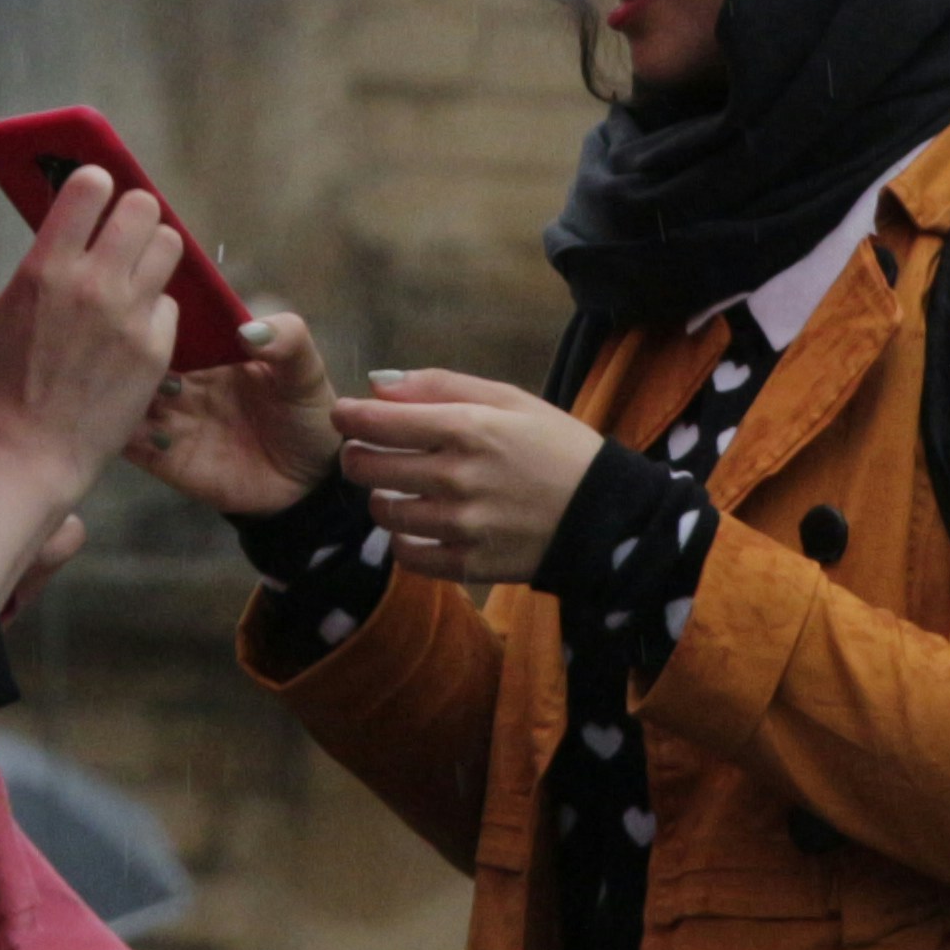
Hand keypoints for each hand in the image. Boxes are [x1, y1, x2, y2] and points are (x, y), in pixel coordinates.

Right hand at [0, 178, 183, 602]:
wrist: (30, 459)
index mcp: (44, 269)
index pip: (93, 186)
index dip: (94, 181)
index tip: (88, 194)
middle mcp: (93, 286)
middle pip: (143, 205)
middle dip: (130, 210)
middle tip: (116, 229)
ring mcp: (130, 318)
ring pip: (169, 245)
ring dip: (151, 248)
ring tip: (132, 266)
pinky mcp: (155, 349)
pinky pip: (171, 301)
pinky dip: (155, 304)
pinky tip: (132, 320)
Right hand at [129, 312, 338, 517]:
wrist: (307, 482)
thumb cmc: (305, 415)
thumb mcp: (305, 371)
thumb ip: (287, 340)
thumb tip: (250, 330)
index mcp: (211, 350)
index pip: (171, 322)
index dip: (153, 309)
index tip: (139, 298)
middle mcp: (182, 380)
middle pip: (140, 357)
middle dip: (127, 348)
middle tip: (122, 343)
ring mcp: (170, 418)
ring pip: (129, 397)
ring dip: (119, 389)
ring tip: (122, 384)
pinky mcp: (165, 458)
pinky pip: (131, 443)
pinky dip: (121, 432)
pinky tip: (123, 424)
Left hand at [332, 371, 606, 587]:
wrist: (607, 514)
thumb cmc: (557, 446)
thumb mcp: (509, 399)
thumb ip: (440, 386)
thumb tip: (377, 384)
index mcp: (468, 428)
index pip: (378, 422)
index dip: (349, 417)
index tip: (342, 415)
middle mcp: (458, 477)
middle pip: (368, 468)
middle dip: (358, 456)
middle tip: (367, 453)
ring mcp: (461, 526)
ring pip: (383, 512)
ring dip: (381, 498)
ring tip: (399, 489)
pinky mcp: (468, 565)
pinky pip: (407, 555)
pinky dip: (403, 538)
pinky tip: (419, 524)